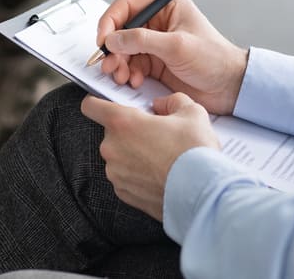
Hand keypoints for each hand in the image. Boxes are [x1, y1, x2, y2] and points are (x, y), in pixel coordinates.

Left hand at [81, 93, 219, 220]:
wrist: (203, 193)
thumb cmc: (194, 152)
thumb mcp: (191, 112)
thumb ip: (172, 101)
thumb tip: (162, 105)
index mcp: (123, 123)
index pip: (91, 106)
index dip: (98, 103)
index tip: (107, 106)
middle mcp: (112, 148)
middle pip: (111, 133)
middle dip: (130, 132)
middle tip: (155, 135)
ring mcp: (116, 173)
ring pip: (119, 156)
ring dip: (133, 155)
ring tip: (161, 158)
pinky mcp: (124, 193)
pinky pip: (125, 177)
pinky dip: (137, 175)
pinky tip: (159, 174)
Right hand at [96, 0, 248, 114]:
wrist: (229, 87)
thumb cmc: (213, 58)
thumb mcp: (177, 46)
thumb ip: (142, 40)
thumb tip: (112, 40)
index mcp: (166, 5)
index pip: (126, 6)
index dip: (110, 22)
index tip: (103, 41)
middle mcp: (158, 21)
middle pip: (121, 29)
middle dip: (112, 48)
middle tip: (109, 65)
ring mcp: (155, 43)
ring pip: (123, 49)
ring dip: (118, 63)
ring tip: (121, 77)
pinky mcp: (154, 62)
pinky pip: (130, 65)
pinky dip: (127, 74)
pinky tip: (134, 81)